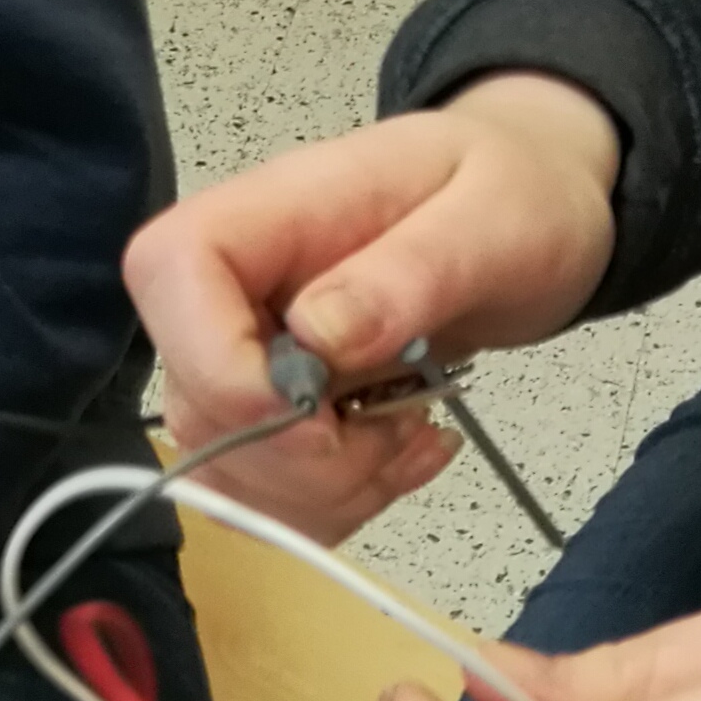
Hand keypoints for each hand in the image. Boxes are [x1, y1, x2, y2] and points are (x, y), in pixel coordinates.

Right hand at [124, 74, 619, 542]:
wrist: (532, 215)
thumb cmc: (513, 197)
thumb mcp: (489, 223)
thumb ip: (407, 274)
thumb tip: (318, 337)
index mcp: (268, 211)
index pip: (168, 276)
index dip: (220, 368)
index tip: (320, 412)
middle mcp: (237, 289)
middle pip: (199, 406)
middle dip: (307, 459)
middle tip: (404, 425)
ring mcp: (249, 359)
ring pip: (234, 472)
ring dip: (334, 492)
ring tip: (413, 434)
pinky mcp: (276, 415)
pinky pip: (275, 497)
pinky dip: (345, 503)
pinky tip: (404, 453)